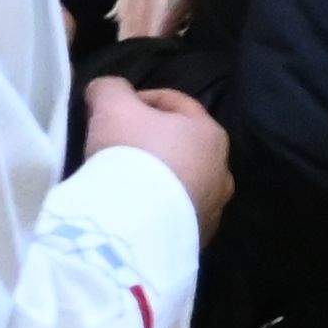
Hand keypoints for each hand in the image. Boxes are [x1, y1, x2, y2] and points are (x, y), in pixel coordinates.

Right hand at [85, 76, 232, 230]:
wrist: (136, 225)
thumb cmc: (132, 153)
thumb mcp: (111, 103)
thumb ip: (110, 88)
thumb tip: (105, 91)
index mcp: (210, 133)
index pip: (174, 103)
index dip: (140, 99)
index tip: (111, 110)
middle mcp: (221, 171)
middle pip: (181, 145)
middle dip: (151, 141)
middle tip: (117, 145)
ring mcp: (212, 209)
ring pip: (180, 182)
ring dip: (157, 178)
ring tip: (123, 182)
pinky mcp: (196, 239)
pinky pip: (172, 214)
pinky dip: (155, 207)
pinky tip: (131, 210)